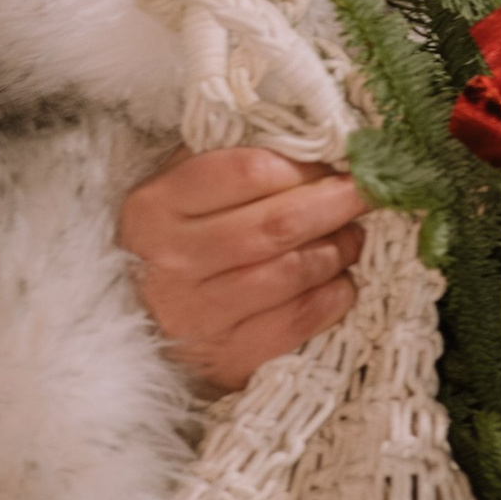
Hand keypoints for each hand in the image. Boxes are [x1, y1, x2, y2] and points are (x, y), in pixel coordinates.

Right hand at [119, 146, 367, 393]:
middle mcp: (172, 261)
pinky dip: (331, 298)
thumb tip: (310, 140)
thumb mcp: (176, 191)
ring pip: (291, 273)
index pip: (248, 171)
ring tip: (352, 237)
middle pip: (277, 224)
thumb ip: (228, 159)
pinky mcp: (225, 359)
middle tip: (366, 193)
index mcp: (156, 207)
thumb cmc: (170, 244)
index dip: (304, 166)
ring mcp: (197, 316)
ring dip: (337, 250)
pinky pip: (296, 322)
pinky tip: (340, 282)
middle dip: (335, 204)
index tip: (333, 162)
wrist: (133, 327)